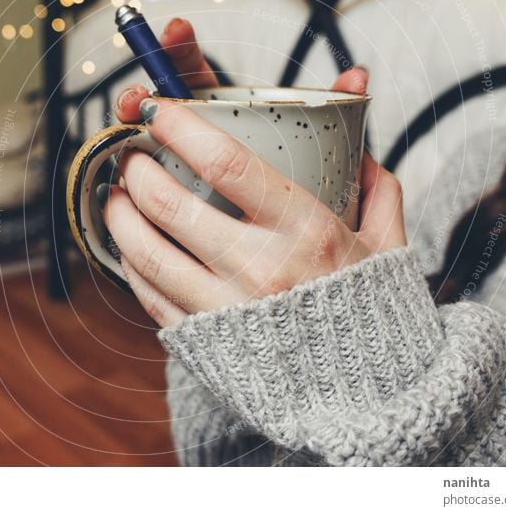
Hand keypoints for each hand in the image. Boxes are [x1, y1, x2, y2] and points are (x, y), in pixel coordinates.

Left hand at [105, 19, 405, 326]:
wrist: (362, 396)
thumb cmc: (370, 310)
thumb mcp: (389, 243)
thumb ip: (377, 185)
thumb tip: (359, 145)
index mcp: (307, 231)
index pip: (226, 161)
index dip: (181, 126)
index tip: (161, 110)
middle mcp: (262, 269)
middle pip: (171, 203)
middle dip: (137, 167)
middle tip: (132, 152)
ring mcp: (226, 309)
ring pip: (147, 251)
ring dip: (119, 213)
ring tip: (116, 193)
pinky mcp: (204, 342)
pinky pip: (149, 294)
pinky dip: (130, 261)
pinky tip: (130, 241)